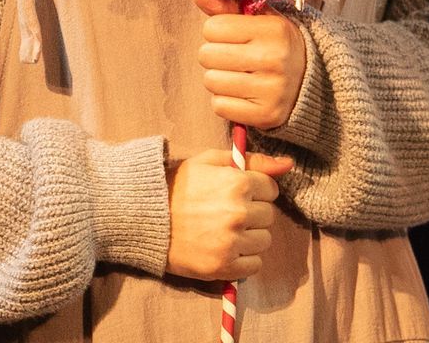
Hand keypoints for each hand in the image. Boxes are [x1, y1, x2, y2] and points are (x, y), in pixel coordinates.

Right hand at [165, 148, 292, 280]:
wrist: (140, 219)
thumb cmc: (177, 186)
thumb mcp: (211, 161)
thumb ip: (254, 161)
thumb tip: (288, 164)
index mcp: (238, 183)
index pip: (271, 190)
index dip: (256, 191)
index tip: (237, 195)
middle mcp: (237, 213)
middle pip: (269, 216)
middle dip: (253, 214)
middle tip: (227, 214)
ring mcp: (229, 242)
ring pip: (264, 241)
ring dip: (250, 237)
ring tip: (225, 232)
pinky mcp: (220, 267)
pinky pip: (253, 266)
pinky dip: (244, 261)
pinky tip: (226, 250)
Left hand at [195, 0, 306, 130]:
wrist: (314, 81)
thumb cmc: (278, 45)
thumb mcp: (261, 20)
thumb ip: (228, 8)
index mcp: (274, 29)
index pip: (213, 28)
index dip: (218, 32)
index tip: (234, 37)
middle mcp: (274, 58)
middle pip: (207, 55)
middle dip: (215, 56)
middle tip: (235, 57)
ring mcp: (271, 89)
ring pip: (211, 81)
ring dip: (219, 78)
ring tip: (239, 75)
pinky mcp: (265, 114)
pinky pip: (219, 106)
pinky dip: (226, 101)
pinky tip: (243, 93)